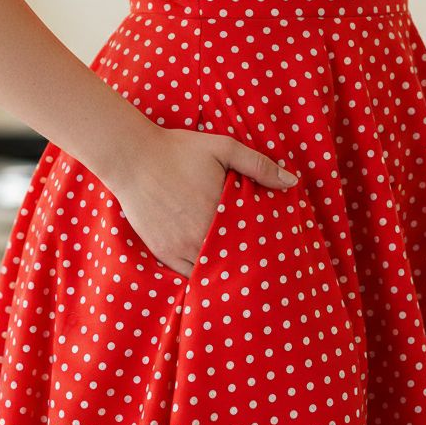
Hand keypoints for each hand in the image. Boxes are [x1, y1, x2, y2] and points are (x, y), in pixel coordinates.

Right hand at [108, 125, 298, 277]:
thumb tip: (292, 182)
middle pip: (232, 260)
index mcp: (219, 213)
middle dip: (247, 263)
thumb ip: (258, 165)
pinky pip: (187, 275)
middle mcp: (199, 236)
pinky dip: (201, 277)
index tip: (276, 250)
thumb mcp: (223, 147)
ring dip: (224, 272)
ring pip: (210, 272)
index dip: (264, 248)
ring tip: (241, 272)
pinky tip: (213, 275)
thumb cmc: (179, 150)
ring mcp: (179, 247)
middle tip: (263, 266)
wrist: (133, 157)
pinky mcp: (162, 251)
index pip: (251, 241)